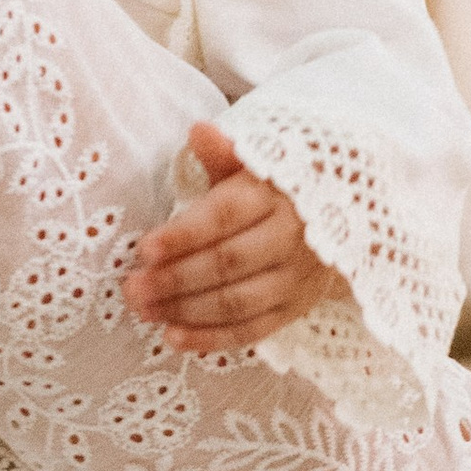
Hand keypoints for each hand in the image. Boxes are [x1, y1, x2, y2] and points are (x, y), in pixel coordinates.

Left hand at [122, 120, 334, 351]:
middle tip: (132, 287)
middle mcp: (291, 237)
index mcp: (275, 194)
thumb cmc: (275, 189)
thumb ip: (223, 155)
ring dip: (186, 311)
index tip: (144, 249)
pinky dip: (212, 339)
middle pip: (229, 263)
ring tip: (145, 311)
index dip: (183, 234)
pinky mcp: (296, 308)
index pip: (225, 216)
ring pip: (239, 302)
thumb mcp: (252, 165)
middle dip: (175, 279)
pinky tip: (174, 338)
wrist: (339, 218)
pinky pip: (253, 330)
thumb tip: (200, 131)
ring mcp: (296, 277)